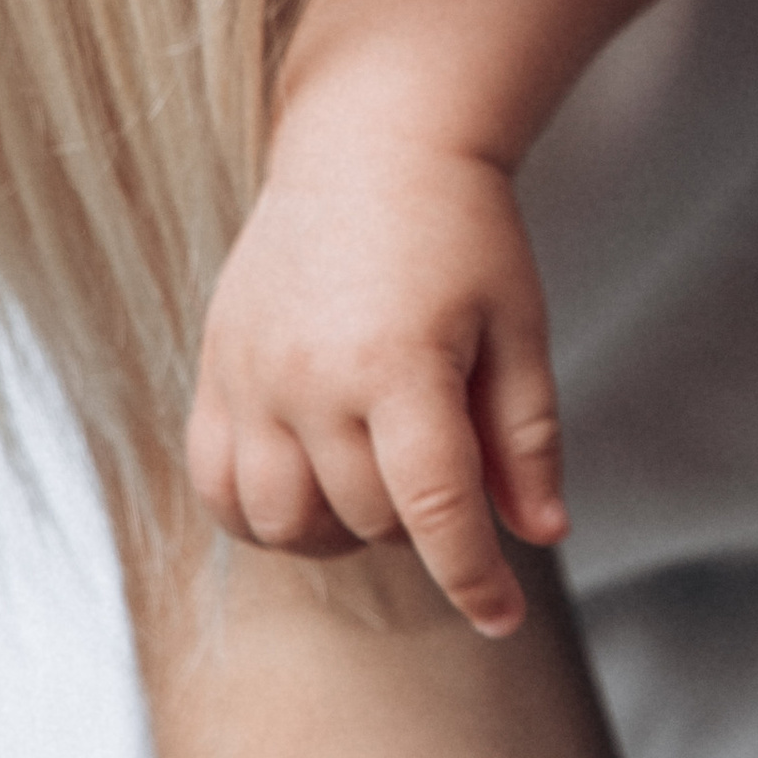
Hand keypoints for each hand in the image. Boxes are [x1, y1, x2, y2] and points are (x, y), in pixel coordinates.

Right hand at [189, 126, 567, 636]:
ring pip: (283, 524)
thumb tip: (542, 535)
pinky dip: (261, 513)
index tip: (504, 617)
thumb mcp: (519, 322)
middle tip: (447, 458)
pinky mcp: (215, 371)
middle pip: (367, 520)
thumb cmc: (462, 228)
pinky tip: (309, 483)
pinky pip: (217, 490)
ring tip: (379, 475)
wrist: (372, 141)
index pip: (436, 512)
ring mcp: (252, 378)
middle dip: (421, 520)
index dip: (475, 579)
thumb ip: (526, 436)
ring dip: (339, 527)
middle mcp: (313, 380)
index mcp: (401, 365)